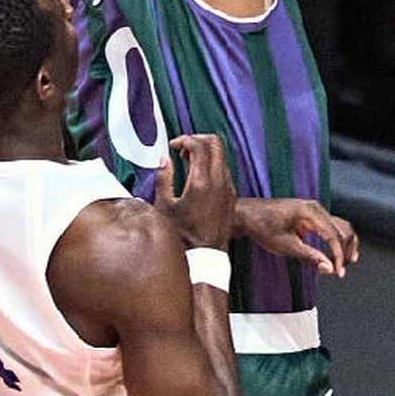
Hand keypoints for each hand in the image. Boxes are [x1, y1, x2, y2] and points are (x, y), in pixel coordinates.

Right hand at [154, 133, 236, 254]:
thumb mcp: (164, 207)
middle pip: (215, 142)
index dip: (184, 139)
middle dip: (197, 139)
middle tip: (183, 149)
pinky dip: (211, 165)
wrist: (205, 256)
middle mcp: (219, 182)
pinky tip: (197, 178)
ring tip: (187, 163)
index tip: (173, 146)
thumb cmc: (183, 236)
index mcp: (201, 182)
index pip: (199, 144)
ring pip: (221, 155)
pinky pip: (224, 170)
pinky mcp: (231, 196)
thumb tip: (163, 159)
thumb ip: (163, 178)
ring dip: (205, 152)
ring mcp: (228, 188)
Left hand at [235, 195, 358, 277]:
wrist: (246, 215)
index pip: (334, 236)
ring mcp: (314, 210)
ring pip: (340, 227)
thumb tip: (328, 268)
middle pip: (342, 230)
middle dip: (345, 252)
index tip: (338, 272)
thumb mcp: (285, 246)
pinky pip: (331, 226)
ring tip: (343, 264)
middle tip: (340, 271)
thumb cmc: (261, 226)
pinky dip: (337, 240)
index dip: (339, 256)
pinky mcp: (310, 215)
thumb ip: (309, 257)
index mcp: (310, 211)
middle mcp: (315, 208)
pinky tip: (337, 253)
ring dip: (345, 245)